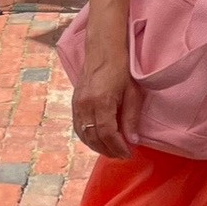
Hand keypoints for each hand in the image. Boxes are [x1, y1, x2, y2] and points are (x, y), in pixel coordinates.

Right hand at [72, 34, 142, 159]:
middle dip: (108, 150)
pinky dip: (88, 137)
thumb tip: (132, 140)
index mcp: (101, 101)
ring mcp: (77, 104)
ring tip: (111, 150)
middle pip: (94, 137)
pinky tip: (98, 141)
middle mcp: (85, 105)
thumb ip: (131, 118)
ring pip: (84, 134)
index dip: (118, 147)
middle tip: (122, 155)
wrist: (103, 50)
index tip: (128, 153)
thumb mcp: (132, 93)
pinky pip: (78, 127)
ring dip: (97, 146)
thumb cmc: (121, 69)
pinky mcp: (74, 103)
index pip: (107, 133)